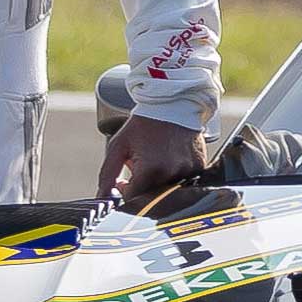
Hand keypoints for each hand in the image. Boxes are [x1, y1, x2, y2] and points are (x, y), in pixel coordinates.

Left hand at [98, 113, 214, 205]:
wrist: (173, 103)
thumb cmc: (144, 124)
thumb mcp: (118, 146)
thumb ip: (107, 174)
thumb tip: (102, 198)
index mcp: (151, 170)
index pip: (133, 199)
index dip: (125, 192)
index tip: (123, 181)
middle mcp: (172, 173)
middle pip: (151, 196)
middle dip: (141, 186)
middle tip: (138, 166)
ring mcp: (188, 171)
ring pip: (167, 190)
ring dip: (157, 181)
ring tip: (155, 159)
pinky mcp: (199, 167)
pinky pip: (183, 181)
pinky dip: (173, 175)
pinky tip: (169, 157)